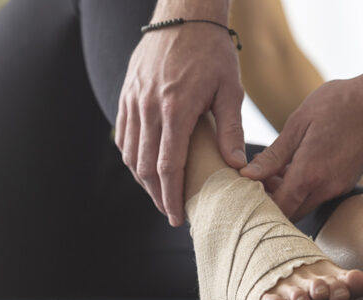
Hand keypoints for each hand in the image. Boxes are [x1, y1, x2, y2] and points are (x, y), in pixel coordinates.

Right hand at [116, 0, 245, 226]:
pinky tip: (145, 166)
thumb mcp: (230, 90)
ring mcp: (133, 101)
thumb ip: (231, 130)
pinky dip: (132, 156)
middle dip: (156, 195)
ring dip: (142, 179)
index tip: (176, 217)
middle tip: (169, 211)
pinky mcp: (127, 94)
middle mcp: (148, 108)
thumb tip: (238, 168)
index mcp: (175, 109)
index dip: (170, 197)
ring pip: (130, 154)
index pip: (167, 166)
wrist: (184, 16)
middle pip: (144, 167)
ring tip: (159, 193)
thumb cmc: (212, 52)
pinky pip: (124, 134)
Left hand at [240, 65, 362, 219]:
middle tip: (258, 178)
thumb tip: (248, 174)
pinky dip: (305, 186)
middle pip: (291, 212)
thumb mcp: (299, 123)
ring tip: (276, 169)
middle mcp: (327, 188)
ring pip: (306, 203)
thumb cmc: (341, 103)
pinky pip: (320, 193)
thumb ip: (274, 155)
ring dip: (289, 193)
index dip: (258, 203)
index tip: (247, 187)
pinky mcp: (349, 180)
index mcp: (310, 174)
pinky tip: (297, 164)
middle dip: (272, 201)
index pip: (278, 208)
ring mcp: (341, 186)